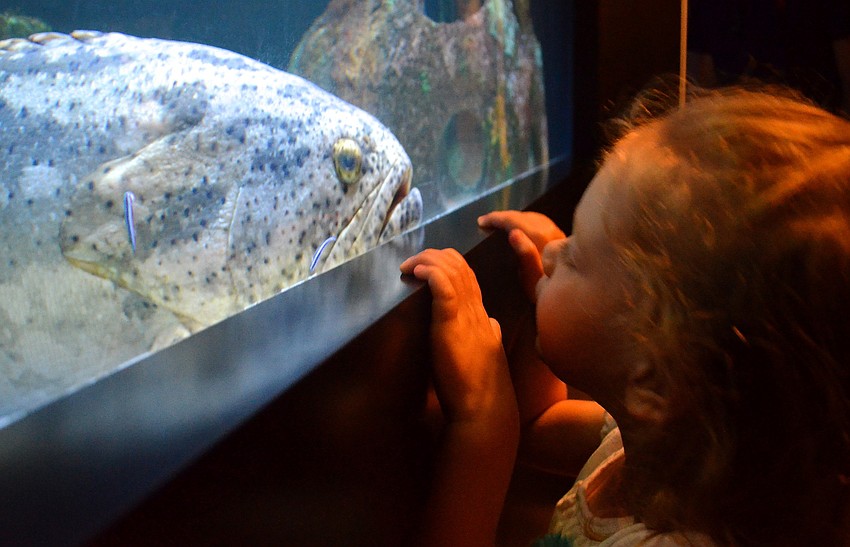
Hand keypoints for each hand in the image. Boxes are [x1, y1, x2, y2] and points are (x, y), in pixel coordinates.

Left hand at [401, 249, 518, 545]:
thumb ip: (490, 336)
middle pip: (461, 266)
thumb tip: (493, 325)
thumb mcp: (489, 355)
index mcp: (483, 318)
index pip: (470, 277)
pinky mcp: (452, 323)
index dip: (451, 264)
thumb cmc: (481, 391)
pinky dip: (429, 271)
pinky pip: (443, 285)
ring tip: (408, 264)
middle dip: (436, 256)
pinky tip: (415, 271)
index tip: (430, 265)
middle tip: (413, 261)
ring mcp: (466, 315)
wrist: (483, 410)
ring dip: (427, 260)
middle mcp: (477, 311)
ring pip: (452, 269)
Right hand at [478, 210, 565, 300]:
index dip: (496, 219)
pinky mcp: (561, 236)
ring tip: (500, 223)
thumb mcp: (532, 277)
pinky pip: (540, 222)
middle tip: (487, 221)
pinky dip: (526, 222)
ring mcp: (557, 232)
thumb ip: (525, 253)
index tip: (481, 222)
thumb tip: (513, 233)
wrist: (577, 292)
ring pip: (532, 217)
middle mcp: (550, 231)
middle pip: (523, 216)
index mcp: (540, 238)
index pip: (514, 220)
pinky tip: (520, 229)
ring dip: (515, 218)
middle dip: (504, 216)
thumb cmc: (547, 288)